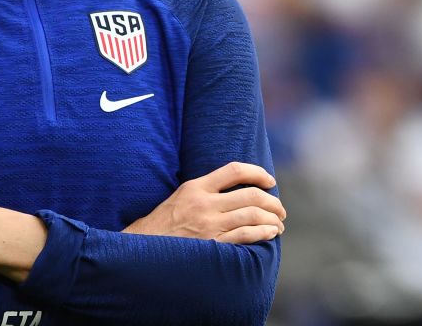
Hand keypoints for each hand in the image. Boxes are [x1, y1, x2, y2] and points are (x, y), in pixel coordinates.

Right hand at [125, 162, 285, 243]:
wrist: (141, 251)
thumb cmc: (162, 225)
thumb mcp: (180, 197)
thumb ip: (205, 190)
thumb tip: (237, 188)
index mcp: (195, 187)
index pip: (234, 170)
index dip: (258, 172)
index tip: (270, 180)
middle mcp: (204, 204)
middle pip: (250, 195)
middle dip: (272, 202)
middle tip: (280, 209)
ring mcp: (208, 225)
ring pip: (252, 215)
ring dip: (272, 219)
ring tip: (279, 224)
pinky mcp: (212, 246)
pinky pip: (245, 236)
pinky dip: (263, 233)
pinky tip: (271, 233)